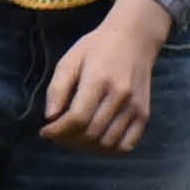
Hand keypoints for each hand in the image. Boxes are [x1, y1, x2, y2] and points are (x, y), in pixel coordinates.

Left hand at [41, 0, 171, 150]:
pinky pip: (127, 145)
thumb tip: (50, 118)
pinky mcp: (145, 115)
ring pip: (108, 143)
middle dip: (68, 140)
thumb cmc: (97, 48)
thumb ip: (57, 88)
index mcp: (99, 79)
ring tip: (73, 137)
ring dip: (86, 147)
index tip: (45, 131)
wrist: (134, 40)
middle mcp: (121, 96)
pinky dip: (109, 150)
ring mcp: (135, 107)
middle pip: (91, 133)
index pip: (78, 118)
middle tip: (57, 135)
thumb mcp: (70, 60)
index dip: (58, 131)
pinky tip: (95, 140)